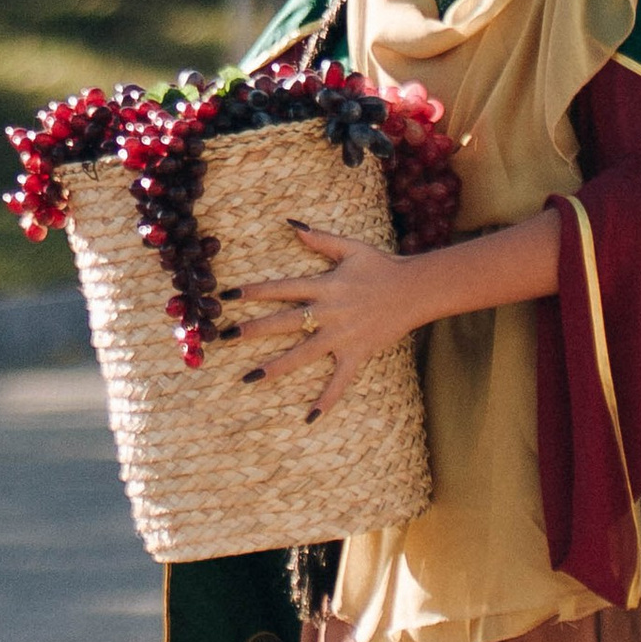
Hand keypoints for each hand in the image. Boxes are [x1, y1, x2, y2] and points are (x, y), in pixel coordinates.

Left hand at [227, 223, 420, 425]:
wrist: (414, 290)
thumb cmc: (382, 266)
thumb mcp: (350, 248)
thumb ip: (320, 238)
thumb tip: (291, 224)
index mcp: (325, 286)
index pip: (282, 288)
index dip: (255, 291)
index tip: (228, 295)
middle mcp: (328, 312)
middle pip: (284, 322)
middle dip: (254, 329)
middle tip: (226, 337)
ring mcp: (342, 335)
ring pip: (303, 354)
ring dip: (275, 367)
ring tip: (249, 378)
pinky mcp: (356, 353)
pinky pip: (339, 380)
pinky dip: (326, 399)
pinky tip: (308, 417)